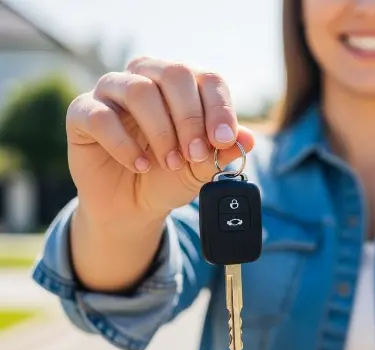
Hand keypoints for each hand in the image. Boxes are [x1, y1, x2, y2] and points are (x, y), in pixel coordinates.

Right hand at [65, 56, 255, 225]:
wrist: (132, 206)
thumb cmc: (170, 176)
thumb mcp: (202, 169)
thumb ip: (224, 152)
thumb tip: (249, 138)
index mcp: (183, 84)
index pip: (208, 79)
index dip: (219, 108)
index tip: (223, 140)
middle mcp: (147, 76)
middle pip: (174, 74)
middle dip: (191, 118)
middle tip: (196, 155)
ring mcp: (112, 91)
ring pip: (139, 89)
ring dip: (161, 131)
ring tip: (170, 163)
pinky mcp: (82, 112)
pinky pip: (101, 116)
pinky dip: (125, 144)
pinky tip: (141, 165)